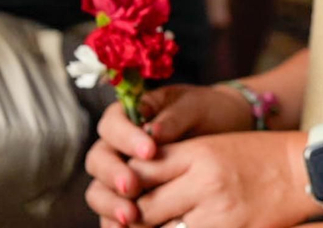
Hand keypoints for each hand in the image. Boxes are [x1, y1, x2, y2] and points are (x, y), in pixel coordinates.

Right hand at [84, 85, 254, 224]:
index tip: (150, 152)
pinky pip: (112, 210)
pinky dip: (115, 220)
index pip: (112, 125)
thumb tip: (153, 131)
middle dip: (113, 174)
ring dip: (110, 203)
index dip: (125, 138)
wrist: (224, 130)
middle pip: (99, 159)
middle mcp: (118, 145)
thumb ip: (174, 117)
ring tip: (131, 215)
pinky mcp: (128, 196)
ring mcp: (120, 171)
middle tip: (132, 187)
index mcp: (129, 115)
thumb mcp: (195, 107)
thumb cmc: (207, 112)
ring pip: (99, 188)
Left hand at [101, 131, 313, 227]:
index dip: (125, 185)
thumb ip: (179, 162)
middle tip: (129, 219)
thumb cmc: (262, 156)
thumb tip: (137, 184)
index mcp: (200, 153)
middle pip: (142, 208)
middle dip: (130, 217)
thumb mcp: (218, 146)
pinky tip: (184, 227)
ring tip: (153, 224)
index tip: (125, 193)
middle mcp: (204, 181)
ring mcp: (217, 212)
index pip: (139, 171)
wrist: (309, 170)